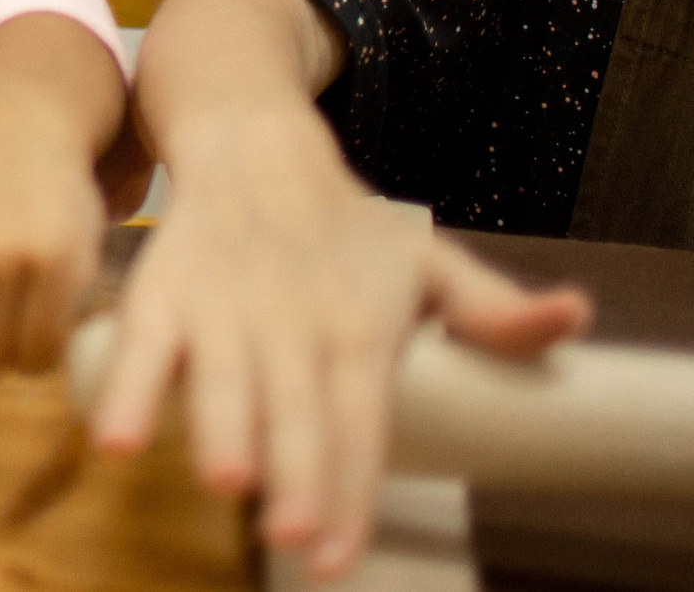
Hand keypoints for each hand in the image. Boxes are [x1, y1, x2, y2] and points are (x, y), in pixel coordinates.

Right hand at [93, 108, 590, 579]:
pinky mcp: (166, 291)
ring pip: (224, 375)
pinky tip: (119, 440)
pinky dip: (128, 390)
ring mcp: (225, 305)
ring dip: (222, 427)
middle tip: (294, 534)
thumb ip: (493, 309)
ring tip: (225, 480)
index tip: (337, 557)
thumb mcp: (427, 262)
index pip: (361, 420)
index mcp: (359, 327)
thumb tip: (575, 317)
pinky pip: (143, 345)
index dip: (350, 488)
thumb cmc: (347, 226)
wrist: (256, 143)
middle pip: (296, 405)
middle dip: (296, 470)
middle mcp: (294, 320)